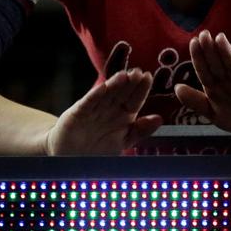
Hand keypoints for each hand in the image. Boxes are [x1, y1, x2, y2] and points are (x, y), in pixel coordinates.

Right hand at [44, 69, 162, 154]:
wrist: (71, 157)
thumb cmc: (99, 149)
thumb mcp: (124, 141)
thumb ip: (141, 131)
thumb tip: (159, 119)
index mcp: (123, 115)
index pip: (135, 99)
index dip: (141, 89)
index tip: (148, 77)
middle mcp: (109, 109)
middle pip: (122, 93)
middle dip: (130, 83)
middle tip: (138, 72)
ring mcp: (93, 110)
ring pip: (106, 94)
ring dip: (114, 84)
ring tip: (124, 75)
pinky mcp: (77, 114)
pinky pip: (87, 103)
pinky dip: (94, 96)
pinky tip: (102, 88)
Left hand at [175, 30, 230, 134]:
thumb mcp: (214, 113)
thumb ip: (196, 102)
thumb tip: (176, 88)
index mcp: (217, 89)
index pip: (205, 71)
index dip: (199, 58)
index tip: (193, 42)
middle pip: (218, 65)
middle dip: (211, 50)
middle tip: (204, 34)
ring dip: (227, 54)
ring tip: (220, 39)